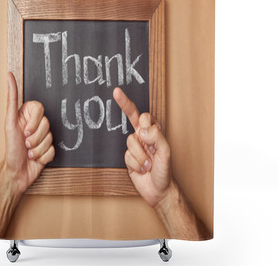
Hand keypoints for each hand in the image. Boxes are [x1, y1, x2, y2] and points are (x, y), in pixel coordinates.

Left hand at [3, 72, 54, 193]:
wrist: (17, 172)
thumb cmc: (11, 149)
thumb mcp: (10, 122)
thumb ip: (12, 99)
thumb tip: (9, 76)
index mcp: (27, 116)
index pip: (39, 108)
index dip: (35, 121)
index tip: (26, 130)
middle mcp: (36, 125)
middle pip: (47, 124)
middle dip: (35, 138)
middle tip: (26, 143)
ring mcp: (43, 137)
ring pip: (51, 138)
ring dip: (38, 149)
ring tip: (29, 152)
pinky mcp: (49, 149)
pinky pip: (54, 150)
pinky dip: (44, 156)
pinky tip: (36, 158)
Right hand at [113, 87, 171, 207]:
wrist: (158, 190)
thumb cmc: (165, 171)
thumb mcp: (166, 152)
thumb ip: (156, 137)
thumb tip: (142, 129)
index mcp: (154, 132)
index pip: (144, 117)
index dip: (143, 121)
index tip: (131, 110)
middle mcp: (143, 137)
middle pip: (132, 118)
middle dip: (124, 104)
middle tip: (116, 92)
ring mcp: (135, 147)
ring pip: (129, 142)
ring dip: (140, 156)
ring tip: (148, 164)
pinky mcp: (128, 158)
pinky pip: (126, 156)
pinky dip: (135, 164)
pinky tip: (142, 169)